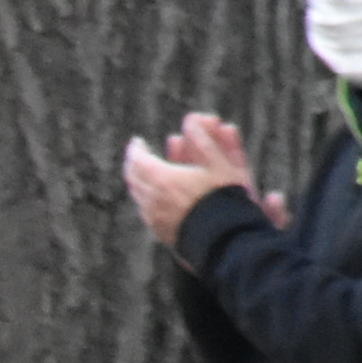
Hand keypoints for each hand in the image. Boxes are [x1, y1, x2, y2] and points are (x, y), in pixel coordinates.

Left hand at [122, 111, 279, 246]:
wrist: (227, 243)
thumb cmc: (226, 200)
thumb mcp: (220, 163)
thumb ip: (203, 139)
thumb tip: (192, 119)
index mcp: (162, 180)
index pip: (138, 159)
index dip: (136, 148)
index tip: (137, 142)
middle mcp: (152, 202)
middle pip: (134, 179)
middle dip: (135, 165)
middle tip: (138, 157)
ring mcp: (155, 221)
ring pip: (139, 197)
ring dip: (142, 183)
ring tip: (148, 175)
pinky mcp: (162, 235)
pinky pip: (148, 214)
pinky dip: (148, 201)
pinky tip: (156, 199)